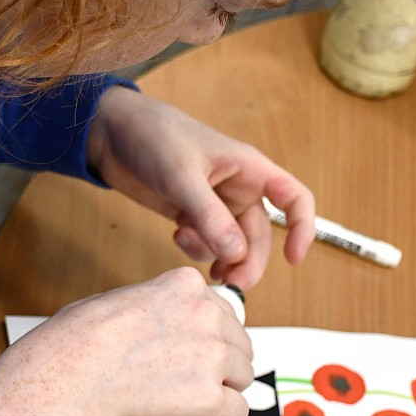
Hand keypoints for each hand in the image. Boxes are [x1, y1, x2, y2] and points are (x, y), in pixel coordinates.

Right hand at [0, 268, 252, 415]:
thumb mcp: (122, 299)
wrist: (68, 377)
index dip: (202, 336)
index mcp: (186, 285)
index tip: (179, 349)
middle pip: (239, 345)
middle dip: (217, 364)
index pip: (222, 312)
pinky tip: (185, 415)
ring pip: (243, 378)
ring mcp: (213, 357)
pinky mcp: (210, 398)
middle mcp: (208, 315)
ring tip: (175, 396)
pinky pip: (237, 412)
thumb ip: (159, 308)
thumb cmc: (78, 341)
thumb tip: (166, 327)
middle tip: (178, 378)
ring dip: (218, 389)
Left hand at [85, 87, 314, 287]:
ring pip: (232, 245)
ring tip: (187, 244)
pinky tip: (176, 234)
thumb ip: (210, 216)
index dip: (302, 229)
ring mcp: (214, 204)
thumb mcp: (182, 176)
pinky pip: (206, 243)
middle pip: (259, 236)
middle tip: (231, 282)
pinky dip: (196, 248)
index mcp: (249, 170)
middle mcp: (237, 189)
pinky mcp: (190, 215)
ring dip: (217, 256)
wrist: (113, 132)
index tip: (292, 260)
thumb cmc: (154, 136)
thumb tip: (236, 254)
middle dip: (248, 261)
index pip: (294, 199)